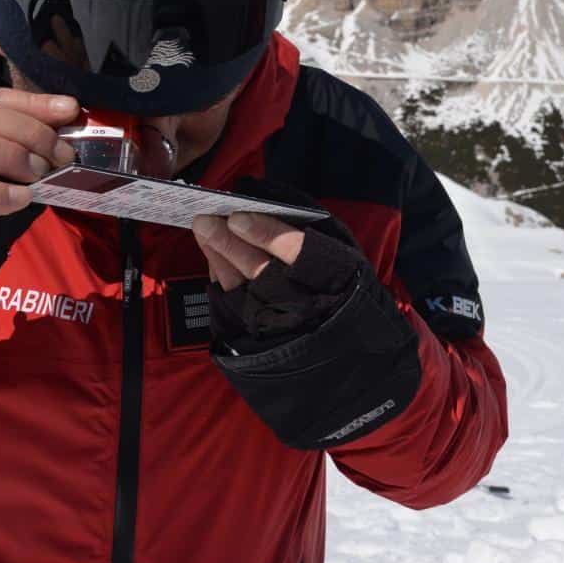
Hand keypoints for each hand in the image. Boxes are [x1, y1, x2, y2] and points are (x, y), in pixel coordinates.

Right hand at [0, 87, 79, 215]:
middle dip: (30, 133)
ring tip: (40, 174)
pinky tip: (24, 196)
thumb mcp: (4, 147)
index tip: (69, 111)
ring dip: (12, 158)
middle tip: (61, 157)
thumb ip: (29, 126)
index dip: (35, 104)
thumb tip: (67, 110)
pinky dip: (1, 194)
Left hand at [192, 179, 421, 449]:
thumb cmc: (348, 294)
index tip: (239, 216)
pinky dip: (220, 279)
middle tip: (207, 219)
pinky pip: (233, 309)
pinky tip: (213, 258)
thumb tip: (266, 196)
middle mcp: (310, 305)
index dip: (265, 233)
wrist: (359, 366)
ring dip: (218, 257)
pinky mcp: (263, 345)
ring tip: (204, 230)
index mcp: (339, 278)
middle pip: (260, 270)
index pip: (298, 252)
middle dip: (229, 243)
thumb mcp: (345, 255)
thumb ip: (311, 227)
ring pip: (241, 289)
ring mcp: (283, 329)